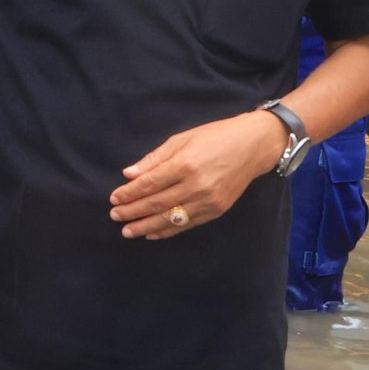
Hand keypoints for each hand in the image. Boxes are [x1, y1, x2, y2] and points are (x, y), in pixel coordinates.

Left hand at [109, 110, 285, 238]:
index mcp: (185, 164)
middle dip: (133, 211)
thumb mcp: (183, 138)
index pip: (149, 184)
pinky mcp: (216, 211)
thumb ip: (155, 158)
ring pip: (170, 218)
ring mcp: (207, 201)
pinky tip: (152, 233)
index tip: (114, 198)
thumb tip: (129, 174)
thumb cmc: (216, 136)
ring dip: (145, 226)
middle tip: (115, 216)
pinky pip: (186, 224)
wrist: (254, 146)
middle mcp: (196, 185)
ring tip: (127, 231)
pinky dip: (167, 230)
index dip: (129, 193)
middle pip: (156, 203)